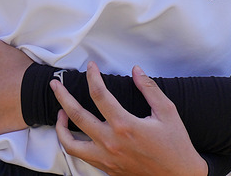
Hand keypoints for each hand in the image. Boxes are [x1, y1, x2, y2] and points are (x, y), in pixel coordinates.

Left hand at [53, 62, 207, 175]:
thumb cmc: (175, 144)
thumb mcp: (168, 111)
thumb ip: (149, 89)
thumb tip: (136, 70)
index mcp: (125, 125)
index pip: (100, 95)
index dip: (92, 77)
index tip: (91, 66)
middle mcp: (110, 142)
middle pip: (77, 115)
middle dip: (62, 97)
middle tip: (54, 84)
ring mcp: (106, 158)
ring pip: (70, 143)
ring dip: (60, 126)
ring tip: (60, 112)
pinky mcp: (106, 168)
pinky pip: (81, 156)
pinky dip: (71, 143)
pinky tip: (74, 133)